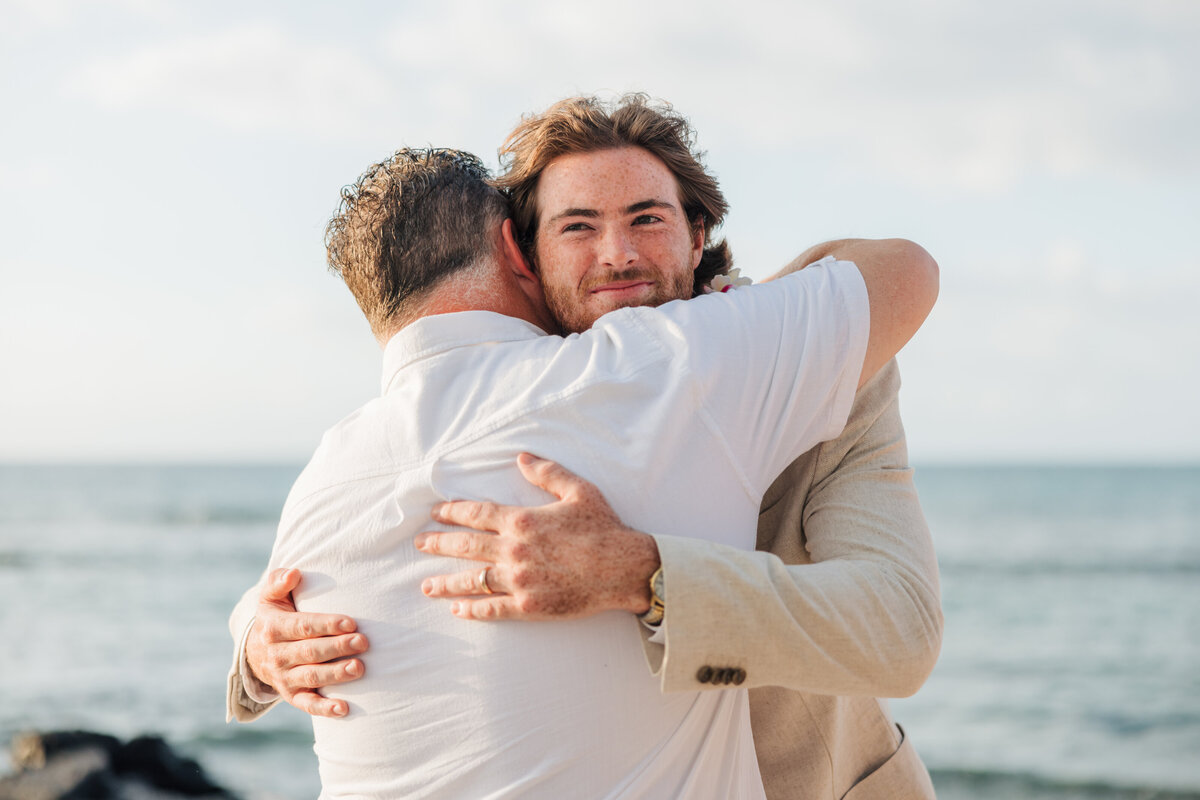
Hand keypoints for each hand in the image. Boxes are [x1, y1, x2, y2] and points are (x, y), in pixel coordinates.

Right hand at [244, 568, 368, 717]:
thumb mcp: (269, 597)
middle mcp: (277, 654)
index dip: (326, 625)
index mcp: (273, 628)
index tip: (350, 622)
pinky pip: (307, 704)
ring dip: (335, 674)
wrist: (254, 651)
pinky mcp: (292, 695)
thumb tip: (294, 573)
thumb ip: (279, 581)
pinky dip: (324, 708)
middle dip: (337, 647)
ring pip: (310, 677)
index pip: (302, 626)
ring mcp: (284, 677)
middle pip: (309, 652)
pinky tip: (344, 708)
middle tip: (363, 642)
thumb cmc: (274, 616)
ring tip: (358, 668)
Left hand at [415, 453, 659, 620]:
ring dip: (446, 583)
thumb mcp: (578, 491)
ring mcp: (519, 581)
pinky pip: (493, 609)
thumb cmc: (604, 528)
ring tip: (426, 585)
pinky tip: (458, 609)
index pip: (476, 514)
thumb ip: (547, 473)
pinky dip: (472, 609)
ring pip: (472, 581)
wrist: (624, 569)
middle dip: (439, 544)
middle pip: (466, 547)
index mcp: (523, 521)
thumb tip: (521, 457)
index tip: (435, 513)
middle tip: (419, 543)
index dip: (452, 512)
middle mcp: (514, 551)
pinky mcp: (529, 606)